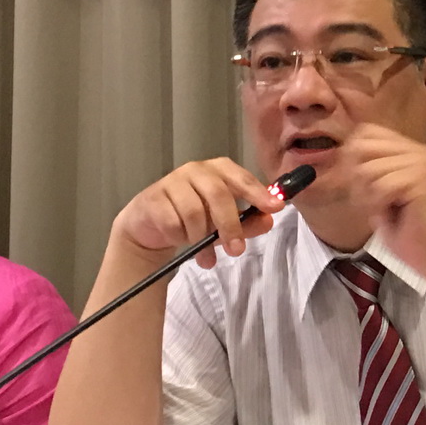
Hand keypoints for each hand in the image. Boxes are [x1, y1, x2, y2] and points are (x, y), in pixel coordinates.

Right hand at [108, 157, 281, 270]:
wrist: (150, 225)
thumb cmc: (193, 219)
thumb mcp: (223, 223)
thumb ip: (248, 222)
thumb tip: (268, 221)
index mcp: (218, 170)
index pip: (241, 177)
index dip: (258, 192)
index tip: (275, 207)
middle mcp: (196, 170)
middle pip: (218, 194)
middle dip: (230, 225)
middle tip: (236, 250)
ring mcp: (172, 181)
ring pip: (194, 212)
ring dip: (200, 238)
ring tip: (203, 254)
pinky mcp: (152, 198)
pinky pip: (172, 222)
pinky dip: (179, 237)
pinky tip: (178, 240)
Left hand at [334, 125, 425, 290]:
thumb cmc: (412, 232)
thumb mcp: (380, 197)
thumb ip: (367, 175)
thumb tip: (343, 160)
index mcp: (408, 151)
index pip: (366, 132)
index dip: (351, 156)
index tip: (356, 184)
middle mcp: (415, 151)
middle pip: (362, 146)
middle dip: (355, 177)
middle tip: (368, 201)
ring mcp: (419, 163)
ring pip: (368, 168)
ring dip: (366, 195)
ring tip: (381, 210)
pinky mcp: (420, 180)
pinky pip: (380, 186)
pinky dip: (377, 204)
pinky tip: (390, 214)